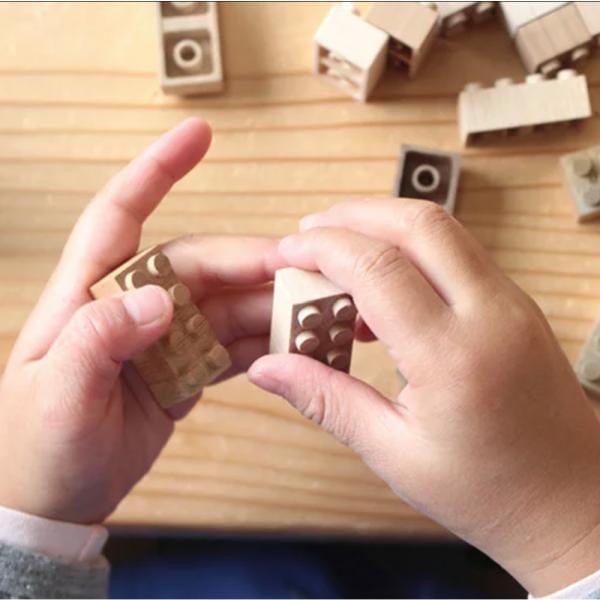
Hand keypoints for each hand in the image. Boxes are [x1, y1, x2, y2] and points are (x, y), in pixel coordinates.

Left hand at [0, 119, 277, 524]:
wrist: (57, 497)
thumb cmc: (37, 445)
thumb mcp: (58, 396)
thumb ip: (99, 339)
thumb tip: (157, 298)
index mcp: (90, 297)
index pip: (121, 217)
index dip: (157, 171)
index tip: (197, 133)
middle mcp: (133, 307)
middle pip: (200, 265)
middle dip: (251, 261)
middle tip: (304, 268)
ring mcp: (165, 338)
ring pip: (228, 304)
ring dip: (271, 306)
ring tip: (314, 312)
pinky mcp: (187, 369)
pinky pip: (234, 346)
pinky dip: (266, 344)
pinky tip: (295, 346)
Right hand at [249, 198, 599, 594]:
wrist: (570, 501)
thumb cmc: (492, 491)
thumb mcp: (395, 453)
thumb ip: (326, 400)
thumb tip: (271, 369)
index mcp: (454, 358)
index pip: (377, 268)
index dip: (323, 249)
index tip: (289, 252)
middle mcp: (491, 316)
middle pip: (418, 223)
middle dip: (355, 215)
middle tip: (311, 232)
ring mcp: (511, 304)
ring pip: (443, 230)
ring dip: (385, 227)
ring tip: (340, 256)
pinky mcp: (516, 305)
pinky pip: (458, 254)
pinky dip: (412, 252)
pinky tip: (383, 288)